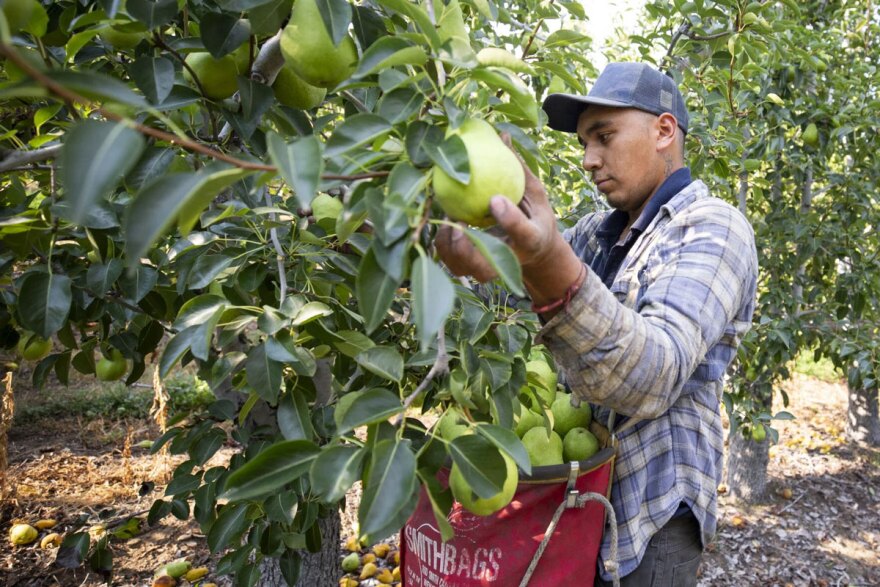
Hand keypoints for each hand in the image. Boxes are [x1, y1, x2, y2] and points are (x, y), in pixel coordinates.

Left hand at [436, 136, 583, 305]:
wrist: (535, 252)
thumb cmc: (534, 216)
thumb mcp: (535, 193)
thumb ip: (518, 169)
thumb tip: (500, 134)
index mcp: (531, 240)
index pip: (521, 232)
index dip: (508, 218)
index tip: (494, 199)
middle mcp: (509, 261)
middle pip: (485, 267)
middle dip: (467, 249)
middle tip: (459, 223)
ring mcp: (488, 269)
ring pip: (461, 267)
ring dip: (449, 244)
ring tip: (449, 216)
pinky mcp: (471, 269)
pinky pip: (448, 259)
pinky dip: (441, 241)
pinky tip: (442, 218)